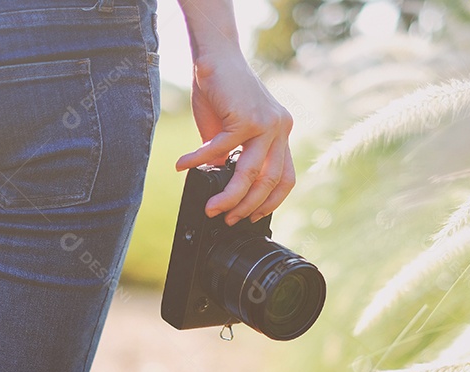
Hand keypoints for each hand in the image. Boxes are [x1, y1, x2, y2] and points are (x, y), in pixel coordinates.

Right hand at [174, 50, 295, 225]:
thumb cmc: (221, 90)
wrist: (216, 55)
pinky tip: (183, 166)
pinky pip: (220, 150)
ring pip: (250, 174)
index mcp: (281, 132)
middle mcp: (280, 128)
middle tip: (226, 218)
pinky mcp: (246, 118)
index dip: (270, 202)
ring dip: (229, 196)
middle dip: (247, 206)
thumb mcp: (229, 130)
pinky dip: (199, 161)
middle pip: (269, 181)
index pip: (285, 177)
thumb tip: (220, 184)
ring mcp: (267, 123)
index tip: (252, 216)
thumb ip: (230, 156)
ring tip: (211, 207)